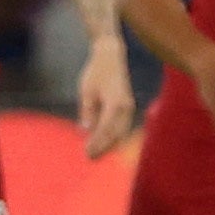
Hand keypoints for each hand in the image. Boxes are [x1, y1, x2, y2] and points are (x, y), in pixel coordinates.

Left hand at [77, 41, 137, 157]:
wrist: (111, 56)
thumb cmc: (96, 72)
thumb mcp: (87, 92)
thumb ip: (88, 112)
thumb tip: (85, 131)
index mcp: (115, 103)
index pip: (105, 129)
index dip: (96, 143)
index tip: (86, 153)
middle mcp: (126, 107)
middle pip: (116, 135)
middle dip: (103, 148)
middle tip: (90, 158)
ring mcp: (129, 107)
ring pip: (122, 132)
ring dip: (110, 144)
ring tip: (97, 154)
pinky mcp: (129, 107)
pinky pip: (123, 126)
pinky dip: (115, 136)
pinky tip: (106, 142)